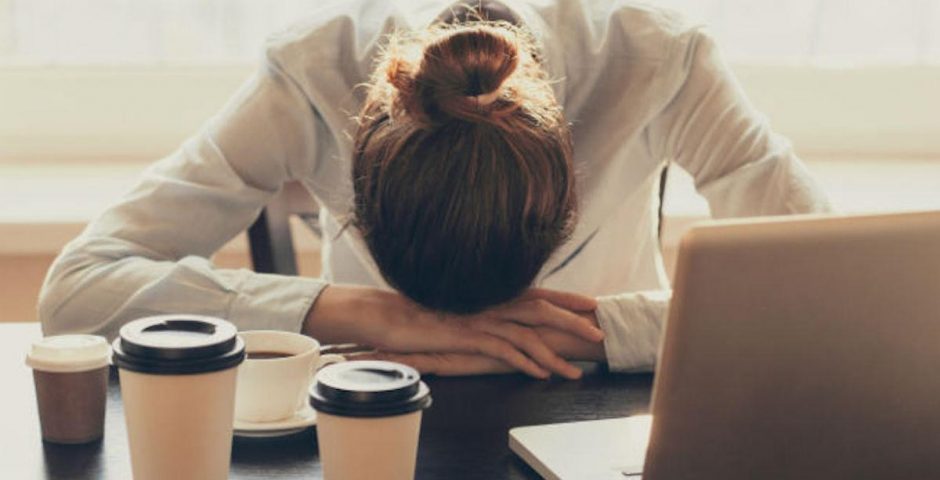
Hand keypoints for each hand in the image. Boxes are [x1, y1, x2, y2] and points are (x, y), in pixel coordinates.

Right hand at [305, 285, 602, 379]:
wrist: (385, 315)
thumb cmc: (419, 313)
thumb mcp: (457, 309)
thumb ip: (480, 309)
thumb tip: (499, 318)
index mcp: (490, 293)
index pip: (537, 291)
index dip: (566, 297)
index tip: (592, 303)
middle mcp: (489, 301)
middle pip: (541, 308)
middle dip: (574, 320)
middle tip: (600, 332)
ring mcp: (479, 317)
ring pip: (528, 333)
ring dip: (556, 353)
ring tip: (577, 371)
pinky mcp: (466, 335)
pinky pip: (503, 349)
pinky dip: (525, 362)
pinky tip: (542, 374)